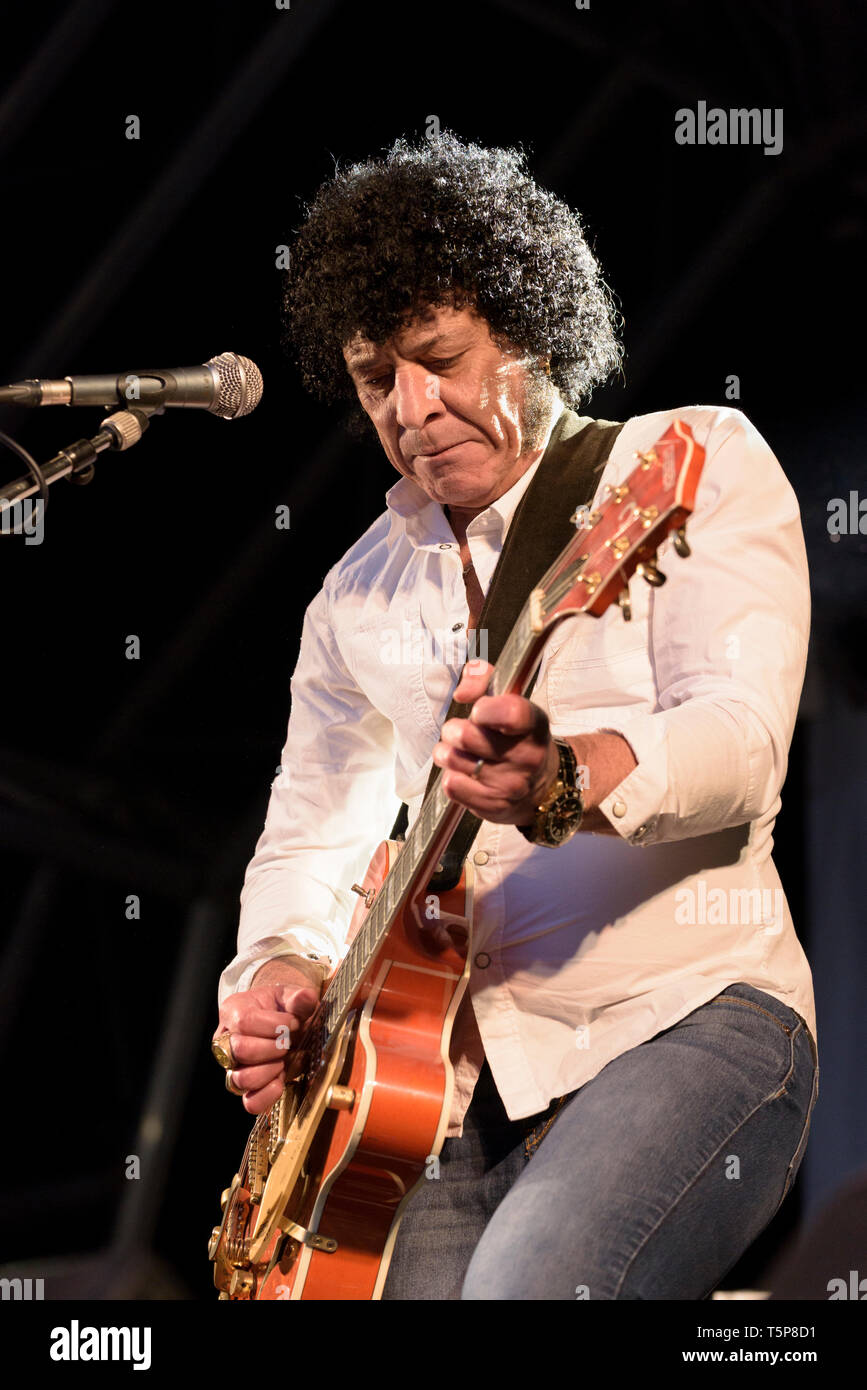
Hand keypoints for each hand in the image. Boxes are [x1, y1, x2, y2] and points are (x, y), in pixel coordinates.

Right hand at [214, 976, 319, 1114]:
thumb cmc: (283, 1008)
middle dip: (273, 1048)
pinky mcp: (246, 1087)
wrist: (285, 1021)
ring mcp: (233, 1067)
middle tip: (288, 1042)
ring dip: (269, 1071)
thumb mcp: (291, 996)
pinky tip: (281, 1080)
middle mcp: (226, 1040)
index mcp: (233, 1011)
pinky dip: (268, 1096)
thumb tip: (306, 997)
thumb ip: (299, 998)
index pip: (244, 1022)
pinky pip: (250, 1103)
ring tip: (283, 1059)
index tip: (294, 1023)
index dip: (274, 1025)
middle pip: (240, 1051)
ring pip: (240, 1079)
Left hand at [431, 658, 558, 824]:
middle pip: (467, 736)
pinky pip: (452, 786)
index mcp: (533, 724)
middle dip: (454, 730)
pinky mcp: (494, 806)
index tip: (478, 711)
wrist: (541, 786)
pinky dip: (452, 777)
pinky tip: (464, 774)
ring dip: (448, 753)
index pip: (510, 713)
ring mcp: (512, 784)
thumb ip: (482, 678)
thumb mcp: (508, 700)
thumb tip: (462, 692)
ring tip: (458, 752)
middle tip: (459, 732)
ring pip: (454, 760)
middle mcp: (527, 757)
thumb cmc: (516, 737)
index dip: (484, 709)